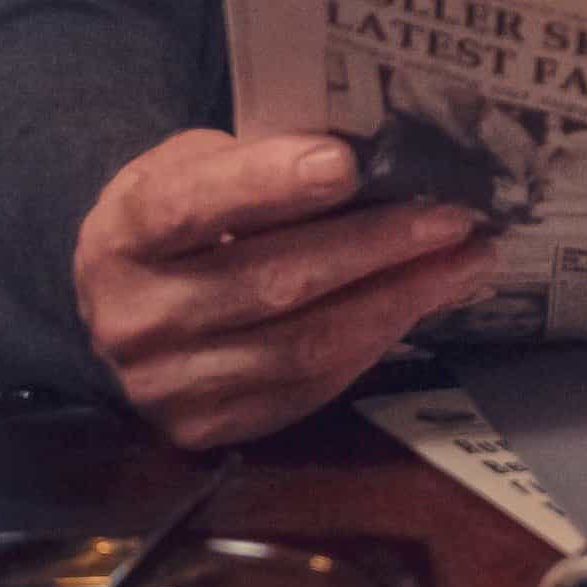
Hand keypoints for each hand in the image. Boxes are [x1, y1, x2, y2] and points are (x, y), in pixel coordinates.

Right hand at [74, 129, 504, 448]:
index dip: (269, 183)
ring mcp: (168, 384)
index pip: (192, 207)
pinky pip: (311, 386)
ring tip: (464, 262)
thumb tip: (372, 159)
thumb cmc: (181, 220)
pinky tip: (421, 303)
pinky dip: (376, 341)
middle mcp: (134, 317)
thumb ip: (258, 162)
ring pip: (304, 344)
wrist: (127, 310)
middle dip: (375, 246)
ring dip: (399, 300)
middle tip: (453, 217)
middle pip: (270, 281)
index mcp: (122, 234)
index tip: (346, 163)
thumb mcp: (194, 169)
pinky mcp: (207, 427)